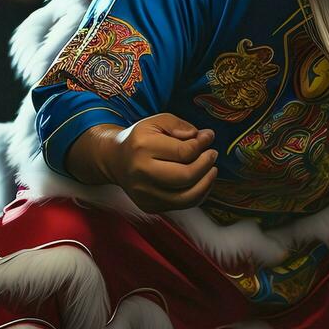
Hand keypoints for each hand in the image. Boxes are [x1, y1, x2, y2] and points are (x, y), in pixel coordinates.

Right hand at [67, 114, 218, 212]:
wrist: (116, 160)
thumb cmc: (140, 139)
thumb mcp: (156, 121)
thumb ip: (179, 125)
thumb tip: (201, 136)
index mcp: (143, 148)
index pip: (183, 151)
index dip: (202, 144)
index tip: (209, 136)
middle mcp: (142, 173)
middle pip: (186, 176)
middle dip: (206, 164)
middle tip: (213, 154)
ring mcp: (145, 194)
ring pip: (186, 197)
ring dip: (206, 182)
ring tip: (212, 169)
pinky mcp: (149, 206)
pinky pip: (182, 205)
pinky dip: (198, 194)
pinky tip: (202, 182)